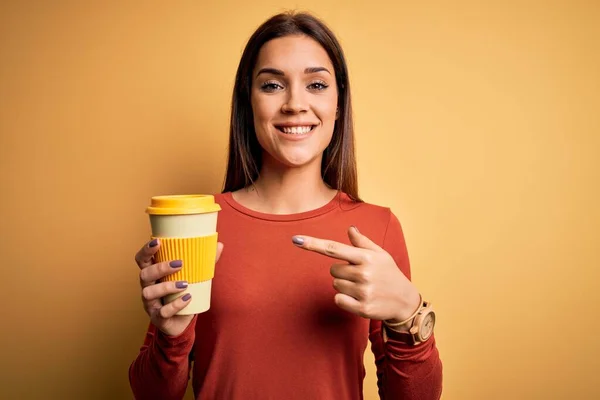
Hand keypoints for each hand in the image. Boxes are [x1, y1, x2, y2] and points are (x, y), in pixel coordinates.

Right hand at [134, 239, 223, 335]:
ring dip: (166, 286)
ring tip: (184, 284)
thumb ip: (204, 262)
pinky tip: (188, 298)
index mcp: (153, 275)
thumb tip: (219, 245)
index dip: (146, 250)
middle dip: (160, 268)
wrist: (182, 322)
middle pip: (144, 274)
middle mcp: (148, 287)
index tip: (158, 241)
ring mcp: (150, 304)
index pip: (141, 260)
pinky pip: (163, 312)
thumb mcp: (193, 277)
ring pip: (149, 293)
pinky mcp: (158, 318)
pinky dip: (175, 305)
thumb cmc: (183, 294)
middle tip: (180, 264)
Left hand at [292, 226, 419, 322]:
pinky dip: (345, 300)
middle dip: (343, 272)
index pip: (333, 248)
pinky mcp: (362, 308)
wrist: (405, 301)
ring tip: (363, 287)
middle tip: (361, 276)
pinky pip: (338, 300)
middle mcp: (363, 273)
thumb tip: (350, 229)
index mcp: (366, 257)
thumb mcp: (380, 255)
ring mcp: (363, 291)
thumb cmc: (390, 274)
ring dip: (345, 286)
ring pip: (336, 285)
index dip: (313, 244)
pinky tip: (359, 299)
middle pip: (332, 270)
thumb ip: (363, 243)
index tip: (296, 240)